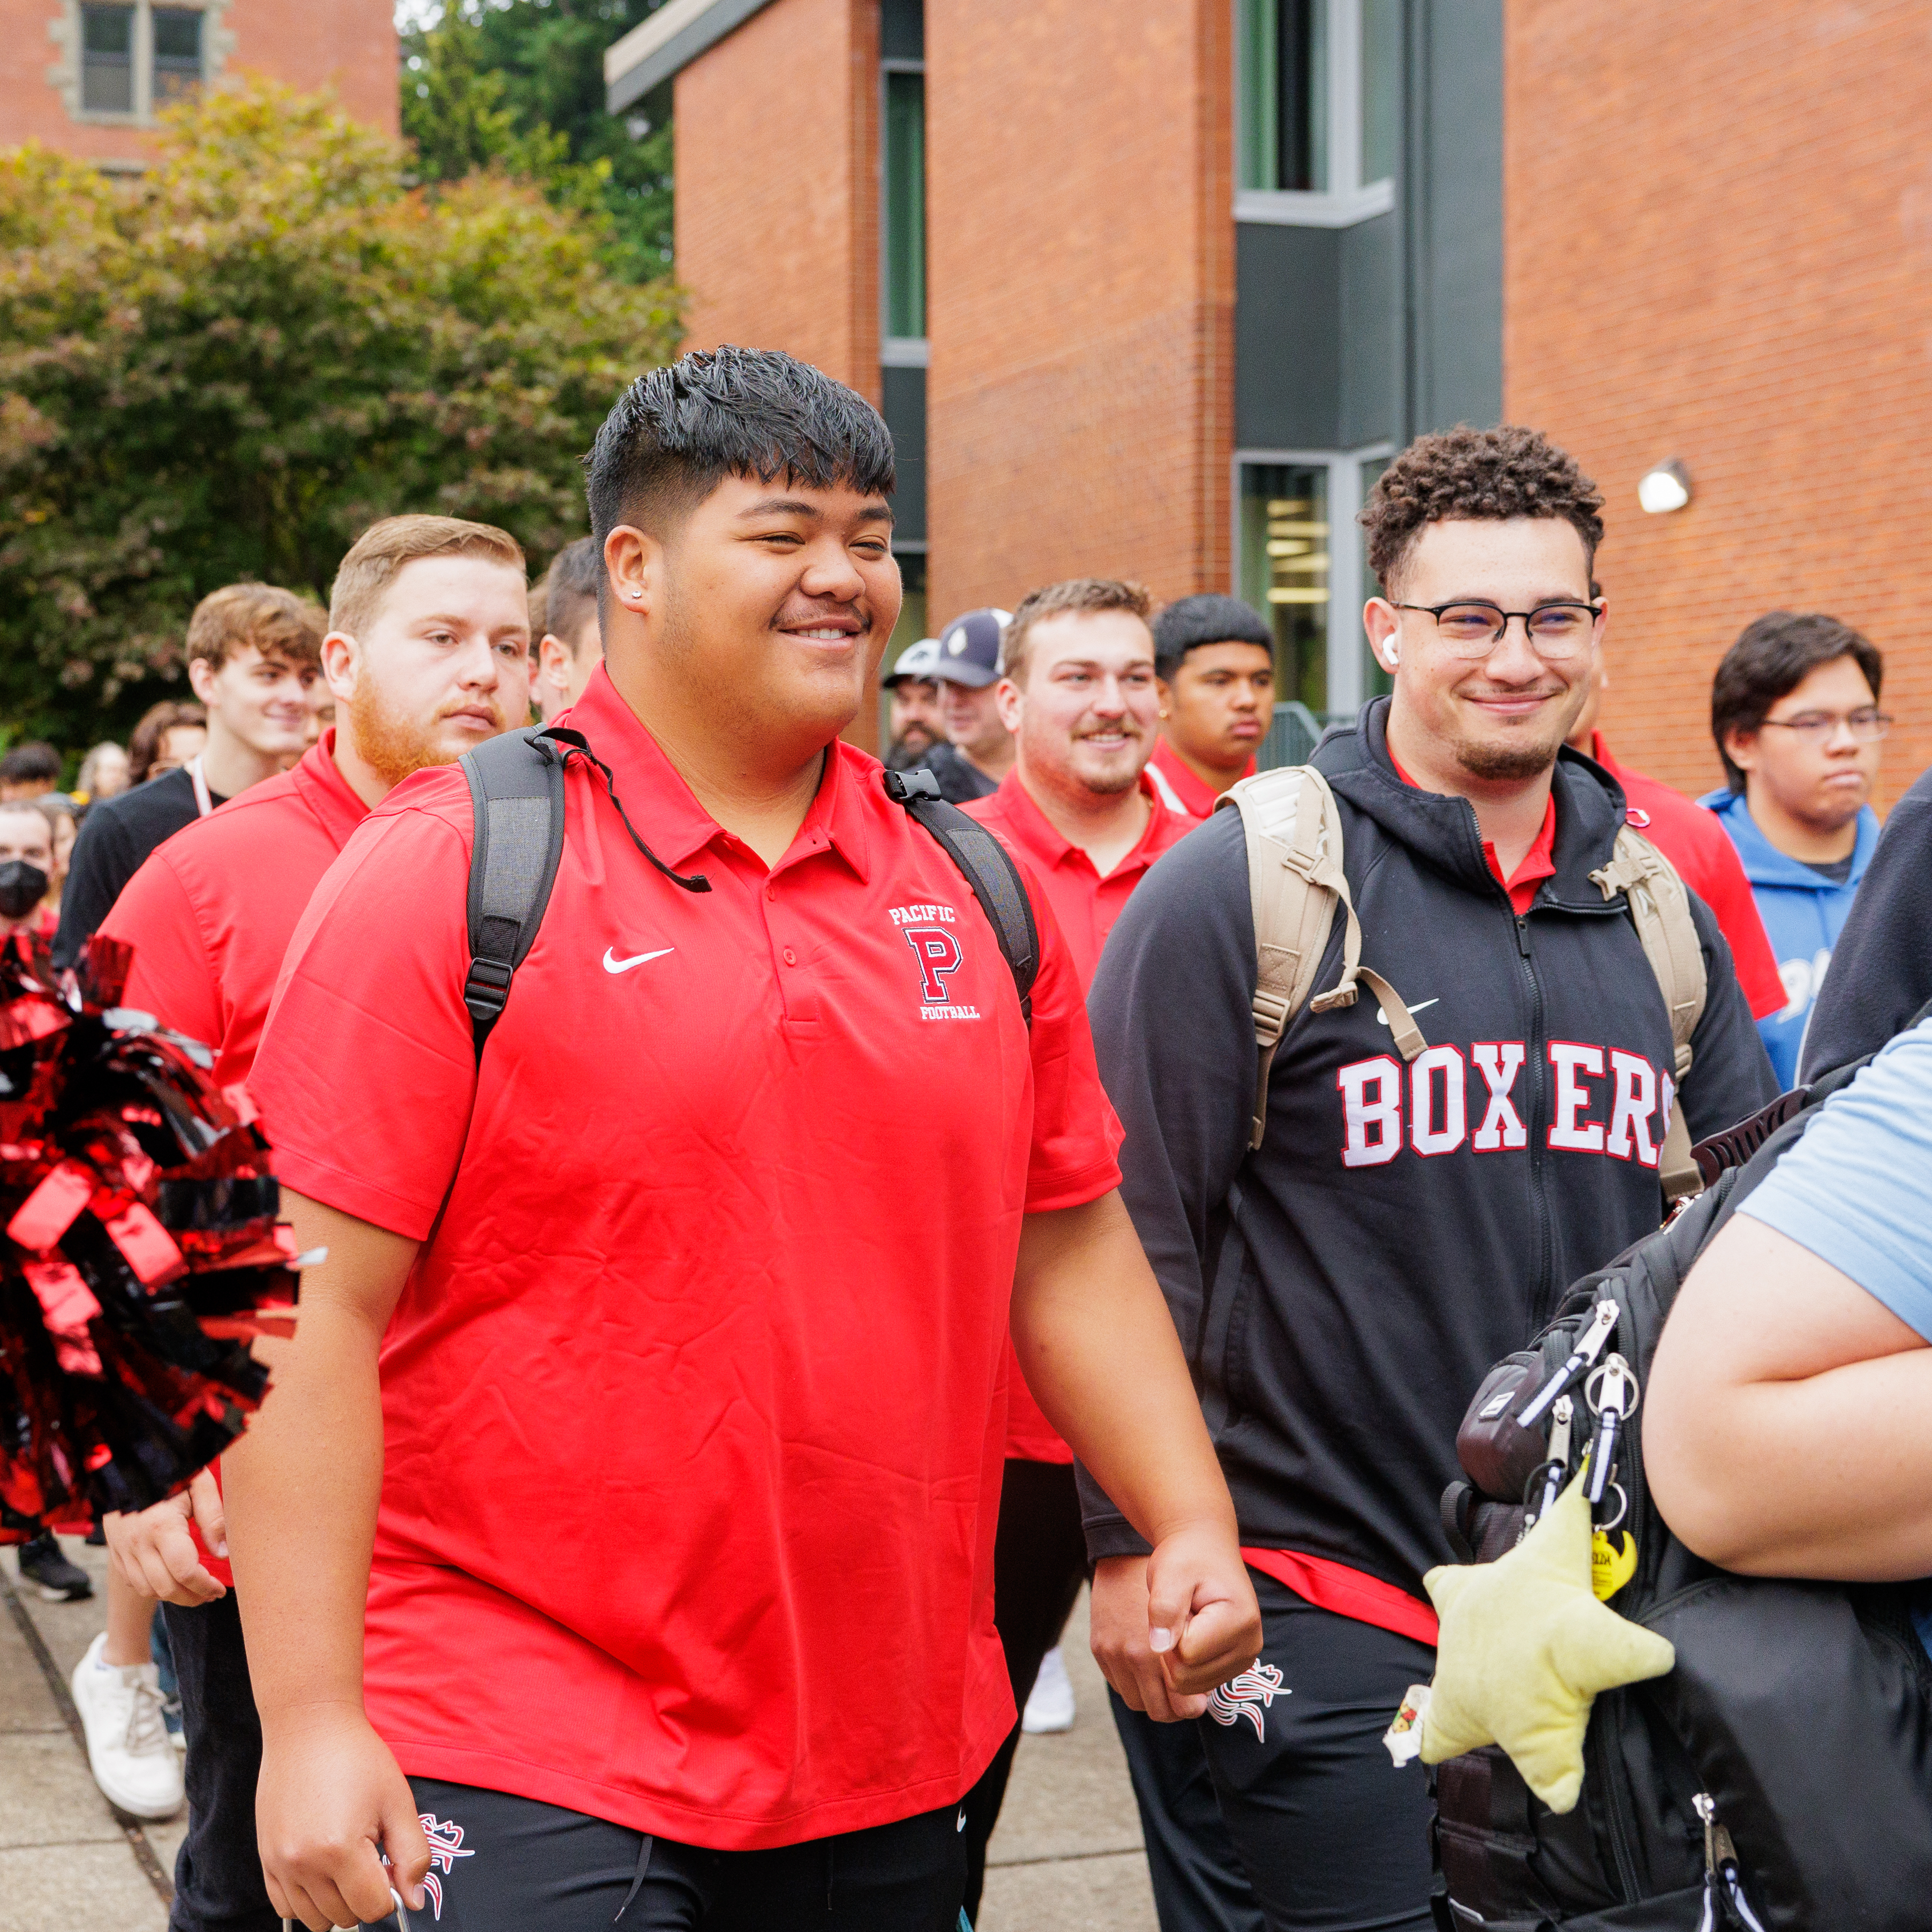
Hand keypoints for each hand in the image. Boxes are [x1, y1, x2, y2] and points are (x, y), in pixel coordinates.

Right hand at [103, 1470, 228, 1605]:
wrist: (126, 1463)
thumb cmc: (170, 1470)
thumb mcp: (198, 1485)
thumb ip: (213, 1519)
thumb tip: (224, 1554)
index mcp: (161, 1526)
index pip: (185, 1571)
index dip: (205, 1586)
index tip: (220, 1589)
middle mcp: (138, 1543)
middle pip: (166, 1588)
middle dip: (192, 1597)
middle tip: (211, 1593)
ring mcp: (122, 1550)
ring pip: (148, 1590)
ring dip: (174, 1597)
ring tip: (195, 1590)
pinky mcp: (115, 1551)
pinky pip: (133, 1582)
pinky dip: (154, 1588)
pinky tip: (172, 1580)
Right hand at [257, 1706, 428, 1930]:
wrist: (310, 1727)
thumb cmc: (359, 1758)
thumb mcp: (398, 1801)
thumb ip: (412, 1856)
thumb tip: (414, 1901)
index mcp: (340, 1850)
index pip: (373, 1908)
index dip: (391, 1892)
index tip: (391, 1865)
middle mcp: (303, 1864)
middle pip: (344, 1917)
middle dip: (365, 1896)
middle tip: (371, 1857)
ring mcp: (279, 1864)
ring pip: (313, 1919)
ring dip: (336, 1902)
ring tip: (347, 1861)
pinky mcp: (265, 1859)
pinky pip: (284, 1906)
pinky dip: (307, 1900)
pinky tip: (323, 1869)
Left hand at [1147, 1520, 1263, 1699]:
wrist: (1205, 1547)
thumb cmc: (1187, 1556)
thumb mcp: (1169, 1573)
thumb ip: (1164, 1608)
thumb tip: (1159, 1648)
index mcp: (1241, 1621)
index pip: (1185, 1654)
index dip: (1169, 1631)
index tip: (1176, 1602)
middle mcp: (1250, 1646)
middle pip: (1187, 1676)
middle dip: (1172, 1646)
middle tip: (1179, 1612)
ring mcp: (1244, 1659)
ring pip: (1189, 1685)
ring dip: (1177, 1655)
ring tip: (1185, 1620)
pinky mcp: (1234, 1665)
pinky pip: (1194, 1684)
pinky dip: (1184, 1663)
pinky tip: (1190, 1633)